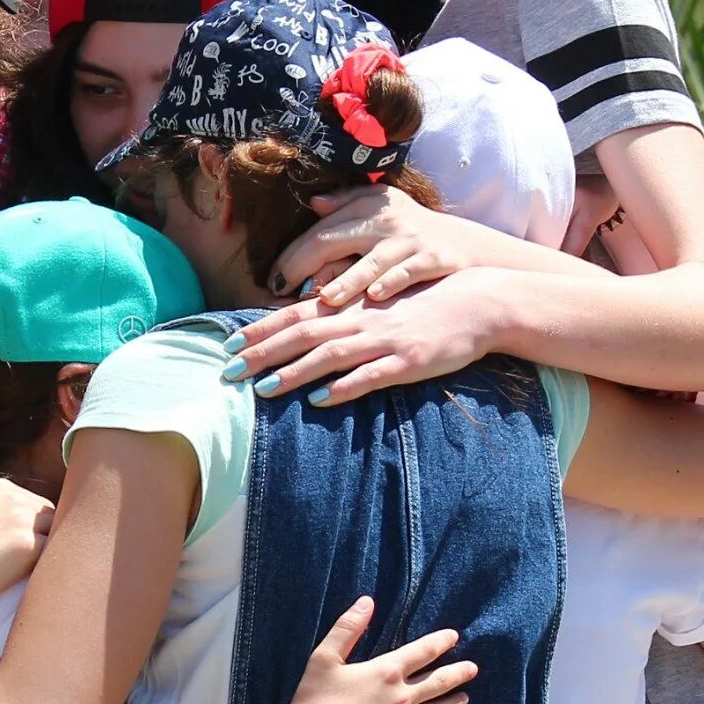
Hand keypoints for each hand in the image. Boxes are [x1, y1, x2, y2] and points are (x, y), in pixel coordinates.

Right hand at [0, 477, 54, 606]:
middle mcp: (14, 499)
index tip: (23, 546)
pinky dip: (48, 565)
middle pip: (49, 516)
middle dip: (45, 536)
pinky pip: (53, 553)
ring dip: (50, 550)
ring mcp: (22, 520)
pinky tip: (39, 577)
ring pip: (56, 533)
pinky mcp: (29, 545)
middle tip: (37, 560)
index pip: (34, 504)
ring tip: (39, 570)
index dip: (33, 527)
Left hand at [224, 268, 515, 407]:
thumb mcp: (380, 303)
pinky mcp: (407, 362)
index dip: (260, 330)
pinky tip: (319, 400)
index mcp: (351, 306)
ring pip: (329, 356)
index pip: (295, 317)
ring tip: (262, 390)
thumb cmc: (423, 304)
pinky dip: (342, 388)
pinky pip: (370, 376)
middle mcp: (360, 320)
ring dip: (293, 373)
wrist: (477, 303)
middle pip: (302, 336)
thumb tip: (307, 323)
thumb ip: (344, 313)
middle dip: (262, 354)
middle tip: (227, 372)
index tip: (227, 345)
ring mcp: (383, 341)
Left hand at [263, 187, 506, 308]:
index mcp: (366, 209)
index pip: (319, 232)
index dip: (292, 256)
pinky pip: (407, 272)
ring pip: (370, 261)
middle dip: (303, 266)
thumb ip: (348, 203)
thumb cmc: (415, 231)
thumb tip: (314, 202)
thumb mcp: (384, 208)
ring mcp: (410, 241)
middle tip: (281, 291)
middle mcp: (384, 222)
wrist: (469, 247)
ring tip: (327, 299)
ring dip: (348, 281)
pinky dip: (392, 283)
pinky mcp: (434, 258)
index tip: (272, 281)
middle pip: (334, 241)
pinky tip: (375, 298)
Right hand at [273, 597, 474, 703]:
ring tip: (465, 699)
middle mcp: (401, 698)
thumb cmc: (315, 701)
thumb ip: (347, 628)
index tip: (454, 636)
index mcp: (387, 672)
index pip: (422, 652)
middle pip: (437, 682)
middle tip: (473, 669)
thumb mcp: (325, 657)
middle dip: (457, 673)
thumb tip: (367, 601)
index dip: (440, 642)